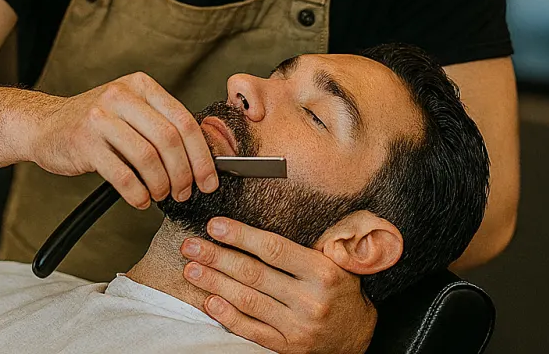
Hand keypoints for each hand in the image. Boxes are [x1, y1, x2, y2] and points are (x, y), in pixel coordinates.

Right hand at [25, 72, 219, 208]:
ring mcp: (100, 117)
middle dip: (183, 173)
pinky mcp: (84, 142)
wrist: (44, 125)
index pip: (183, 120)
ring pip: (147, 158)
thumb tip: (202, 157)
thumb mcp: (129, 110)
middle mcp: (121, 95)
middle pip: (169, 139)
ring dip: (160, 185)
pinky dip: (137, 194)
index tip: (209, 180)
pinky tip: (140, 200)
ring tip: (160, 195)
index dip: (201, 155)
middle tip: (184, 192)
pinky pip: (122, 175)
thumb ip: (161, 124)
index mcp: (140, 85)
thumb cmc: (95, 124)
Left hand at [181, 217, 375, 353]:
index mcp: (322, 272)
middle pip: (254, 274)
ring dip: (214, 283)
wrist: (358, 335)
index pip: (274, 249)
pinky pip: (252, 330)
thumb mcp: (337, 261)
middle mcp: (310, 300)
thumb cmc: (340, 289)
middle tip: (190, 246)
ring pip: (248, 301)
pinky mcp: (288, 348)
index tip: (215, 225)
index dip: (241, 236)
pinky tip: (209, 301)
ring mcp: (298, 327)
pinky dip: (228, 316)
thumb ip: (312, 241)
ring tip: (191, 269)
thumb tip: (279, 209)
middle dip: (217, 257)